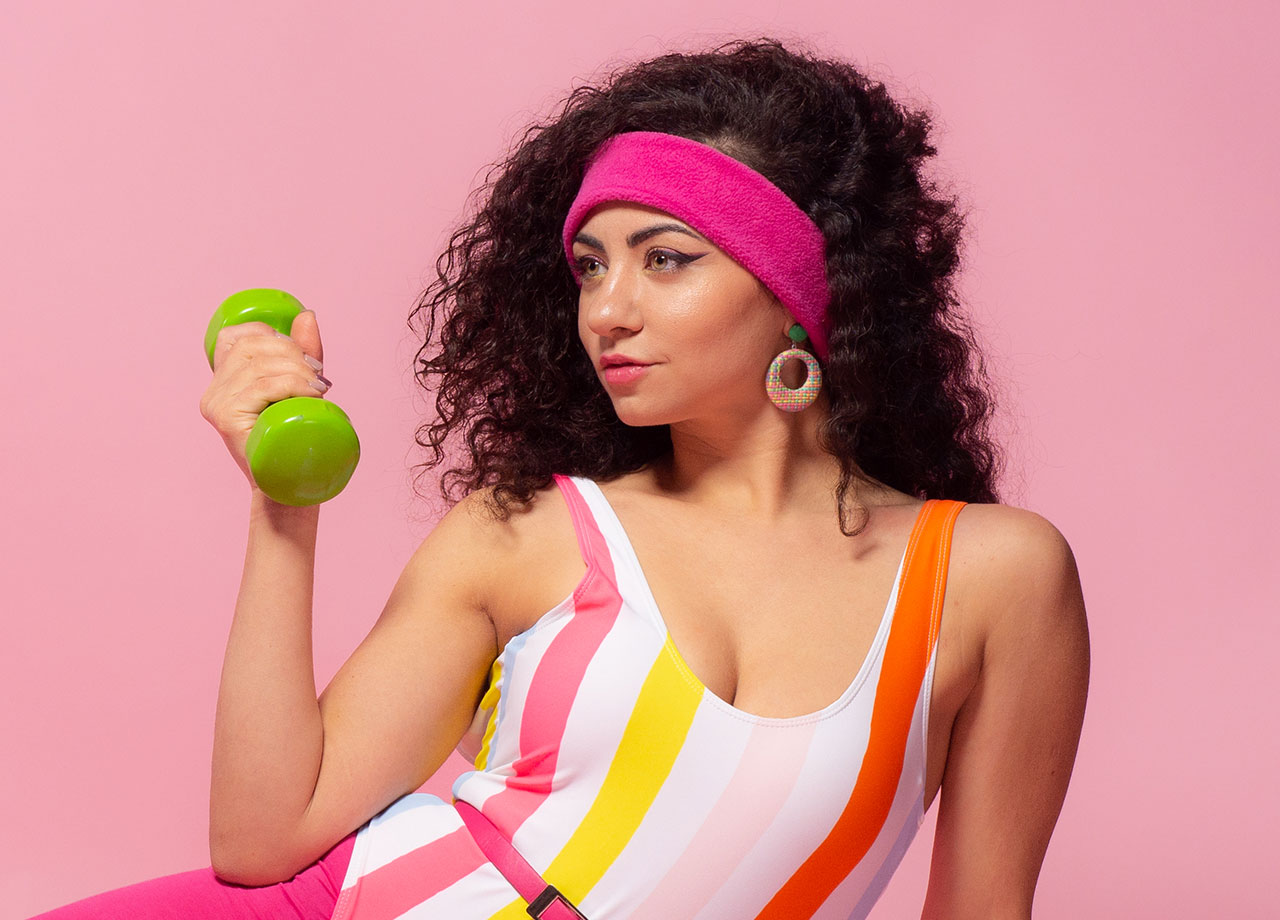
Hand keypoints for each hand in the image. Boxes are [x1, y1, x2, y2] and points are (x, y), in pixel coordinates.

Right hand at [199, 310, 330, 489]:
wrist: (290, 486)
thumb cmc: (295, 437)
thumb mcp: (299, 386)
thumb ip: (301, 352)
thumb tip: (307, 314)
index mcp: (222, 380)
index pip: (236, 337)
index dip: (271, 335)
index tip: (302, 356)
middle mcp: (213, 391)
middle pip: (251, 348)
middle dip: (292, 353)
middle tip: (319, 374)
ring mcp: (217, 405)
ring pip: (259, 366)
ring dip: (298, 370)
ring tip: (319, 386)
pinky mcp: (226, 418)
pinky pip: (261, 387)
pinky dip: (292, 384)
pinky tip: (311, 392)